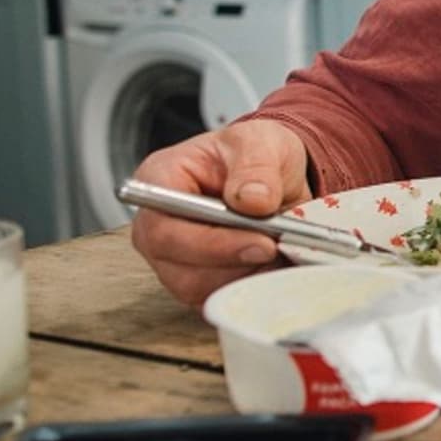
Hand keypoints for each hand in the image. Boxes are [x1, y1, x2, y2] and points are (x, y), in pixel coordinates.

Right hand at [129, 119, 310, 306]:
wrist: (270, 176)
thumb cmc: (251, 154)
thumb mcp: (258, 141)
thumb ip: (255, 166)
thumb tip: (254, 200)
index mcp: (158, 185)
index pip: (164, 230)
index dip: (210, 244)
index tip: (260, 242)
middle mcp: (158, 229)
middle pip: (180, 270)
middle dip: (236, 265)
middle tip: (280, 248)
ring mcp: (175, 261)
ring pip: (202, 291)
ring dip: (248, 277)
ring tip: (282, 250)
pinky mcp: (200, 282)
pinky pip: (222, 299)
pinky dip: (255, 286)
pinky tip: (278, 264)